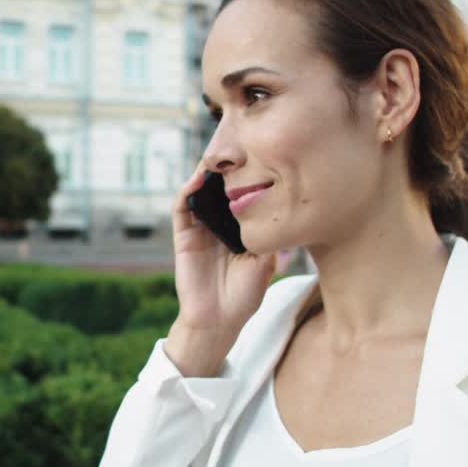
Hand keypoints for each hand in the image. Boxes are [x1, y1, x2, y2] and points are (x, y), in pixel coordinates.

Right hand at [165, 169, 275, 376]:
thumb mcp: (266, 261)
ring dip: (204, 173)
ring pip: (198, 192)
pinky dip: (187, 191)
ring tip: (217, 156)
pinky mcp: (183, 237)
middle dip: (226, 168)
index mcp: (238, 229)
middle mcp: (217, 225)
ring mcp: (199, 230)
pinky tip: (198, 179)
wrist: (220, 321)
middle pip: (218, 188)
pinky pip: (181, 208)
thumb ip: (269, 235)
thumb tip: (285, 209)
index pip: (240, 195)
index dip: (247, 176)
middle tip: (237, 146)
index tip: (260, 157)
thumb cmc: (244, 296)